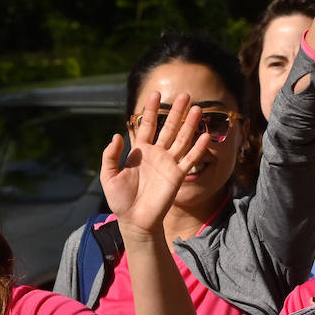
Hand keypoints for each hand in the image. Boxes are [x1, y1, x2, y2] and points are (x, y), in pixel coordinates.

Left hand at [100, 92, 209, 240]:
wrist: (134, 220)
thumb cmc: (120, 200)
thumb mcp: (108, 176)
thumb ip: (110, 155)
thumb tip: (116, 135)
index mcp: (140, 151)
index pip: (147, 126)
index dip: (151, 110)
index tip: (155, 94)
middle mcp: (156, 154)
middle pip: (168, 128)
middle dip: (176, 111)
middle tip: (185, 95)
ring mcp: (168, 164)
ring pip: (181, 139)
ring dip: (190, 124)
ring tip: (198, 108)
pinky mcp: (177, 176)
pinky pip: (190, 159)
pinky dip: (198, 148)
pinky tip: (206, 135)